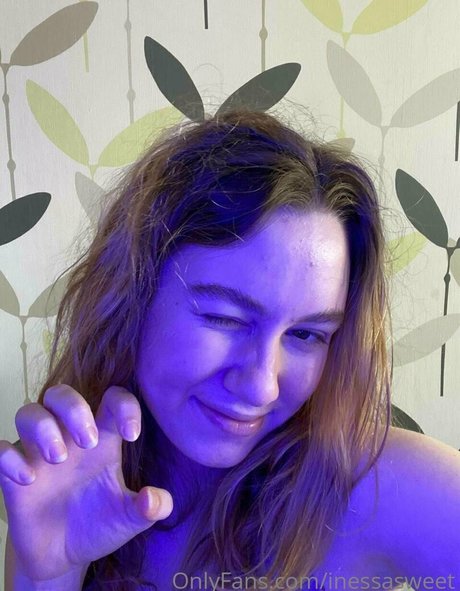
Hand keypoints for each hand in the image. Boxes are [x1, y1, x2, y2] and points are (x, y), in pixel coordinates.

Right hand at [0, 385, 172, 581]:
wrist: (64, 556)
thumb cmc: (99, 524)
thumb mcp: (129, 518)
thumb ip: (150, 508)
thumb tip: (155, 500)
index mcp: (102, 439)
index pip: (112, 400)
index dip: (124, 406)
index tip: (132, 433)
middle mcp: (69, 437)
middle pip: (62, 394)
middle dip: (74, 409)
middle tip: (87, 442)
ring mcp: (38, 453)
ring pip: (29, 412)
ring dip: (43, 428)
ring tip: (59, 459)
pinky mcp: (13, 474)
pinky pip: (1, 449)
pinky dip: (10, 458)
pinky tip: (28, 479)